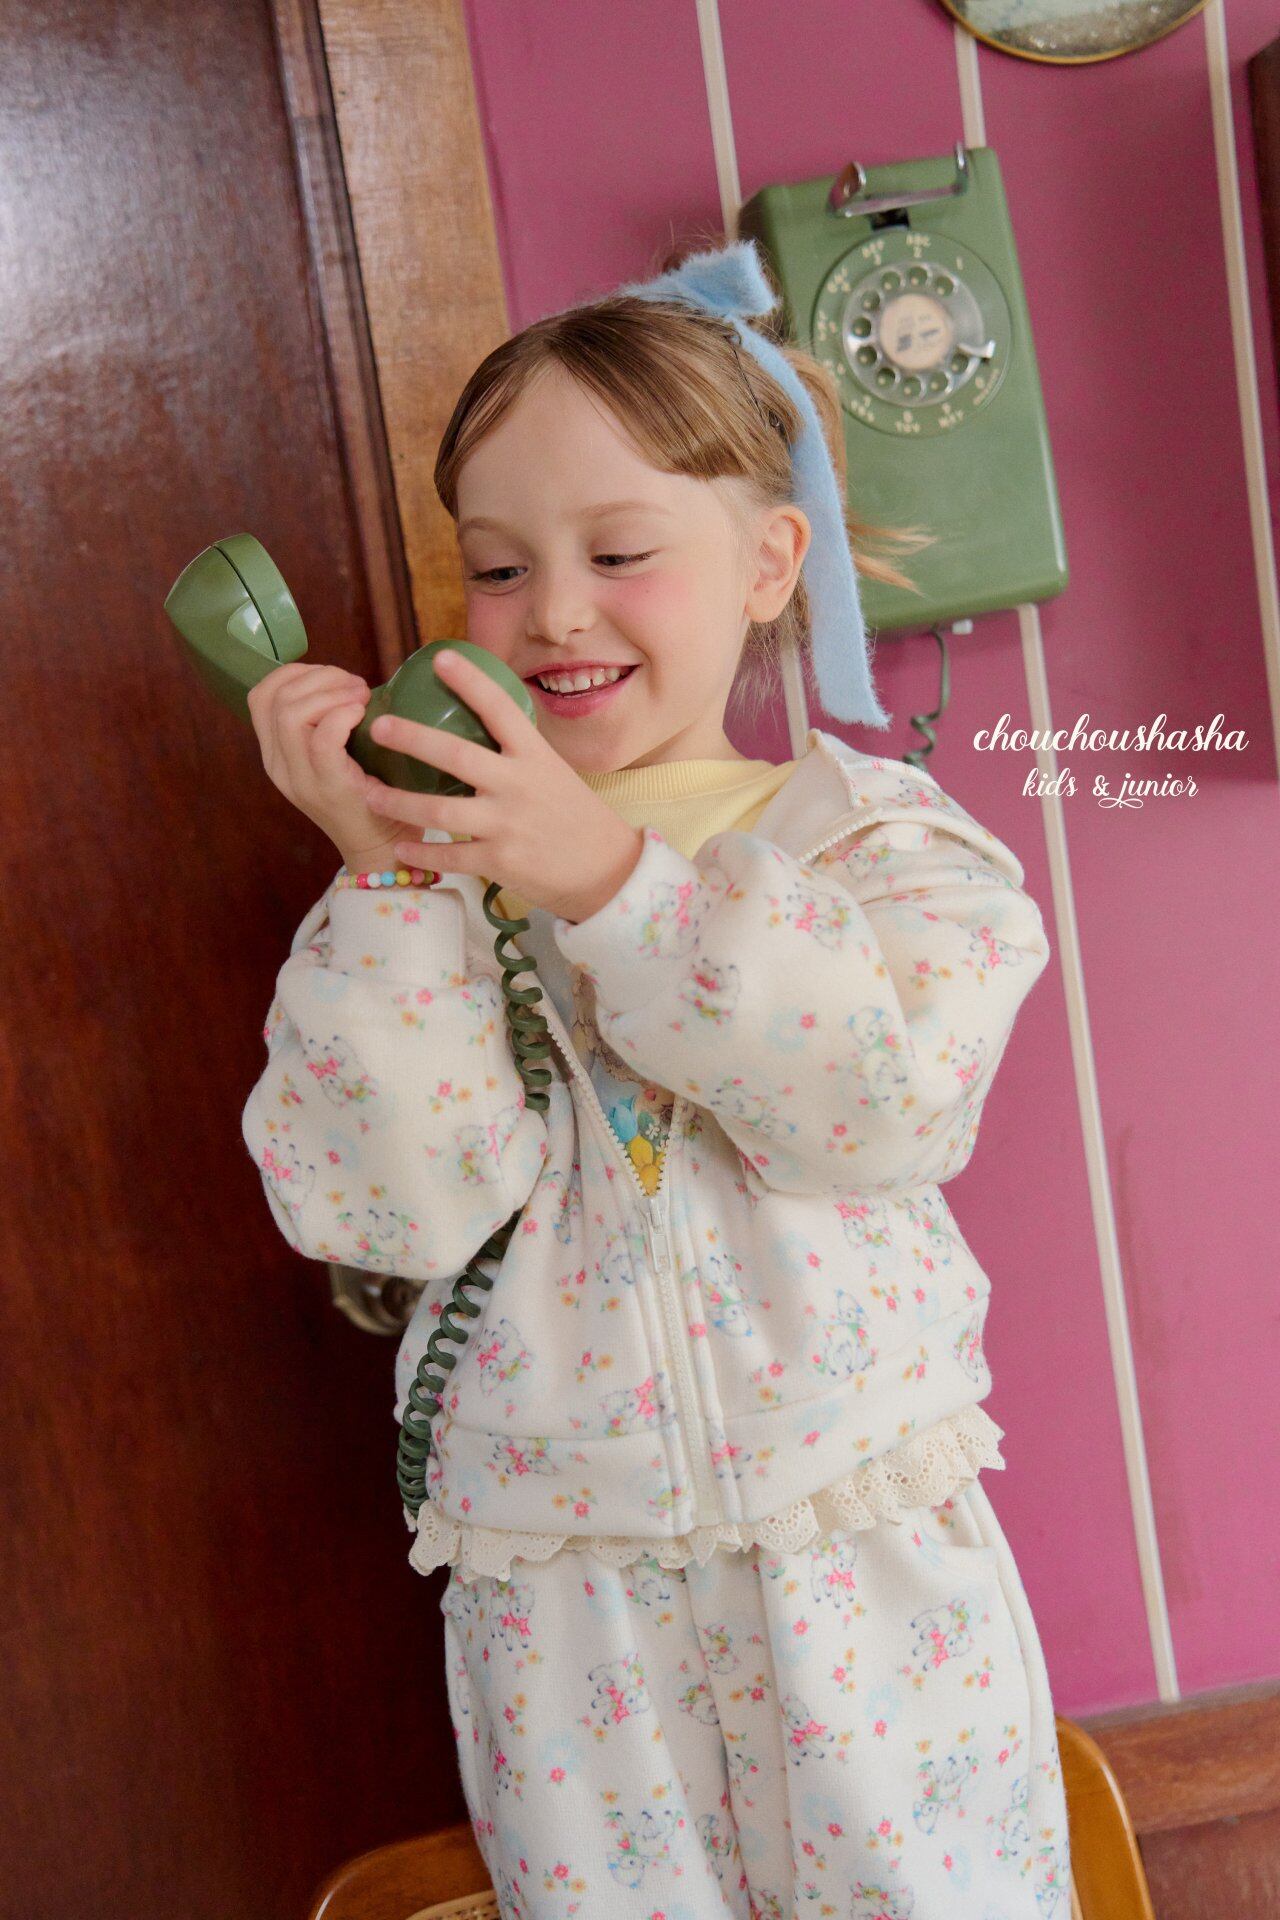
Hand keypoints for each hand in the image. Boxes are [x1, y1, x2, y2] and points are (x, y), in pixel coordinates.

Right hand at [246, 661, 425, 874]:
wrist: (382, 849)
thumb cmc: (370, 793)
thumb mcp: (336, 754)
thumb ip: (327, 721)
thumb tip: (347, 680)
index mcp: (276, 755)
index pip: (260, 695)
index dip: (295, 673)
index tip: (333, 678)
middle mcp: (278, 767)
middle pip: (275, 698)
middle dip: (319, 677)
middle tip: (356, 686)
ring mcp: (300, 779)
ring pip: (290, 714)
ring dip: (332, 693)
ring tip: (362, 698)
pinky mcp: (328, 788)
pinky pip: (322, 739)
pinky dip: (342, 715)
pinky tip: (362, 715)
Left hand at [361, 649, 645, 922]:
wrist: (603, 869)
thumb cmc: (570, 814)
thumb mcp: (550, 770)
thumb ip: (514, 750)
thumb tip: (475, 715)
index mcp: (534, 756)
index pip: (500, 709)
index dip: (470, 682)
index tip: (441, 658)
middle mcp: (518, 785)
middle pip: (457, 756)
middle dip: (412, 739)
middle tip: (379, 726)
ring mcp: (507, 825)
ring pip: (441, 811)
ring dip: (399, 802)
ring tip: (367, 792)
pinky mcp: (500, 861)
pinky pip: (450, 856)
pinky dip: (421, 853)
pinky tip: (401, 846)